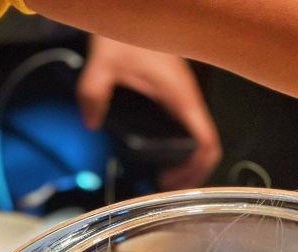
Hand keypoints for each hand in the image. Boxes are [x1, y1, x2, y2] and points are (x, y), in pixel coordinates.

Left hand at [76, 35, 221, 189]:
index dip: (195, 169)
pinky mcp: (176, 95)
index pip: (206, 142)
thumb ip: (93, 92)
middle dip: (192, 174)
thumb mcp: (104, 60)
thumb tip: (90, 124)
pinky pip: (189, 130)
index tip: (171, 182)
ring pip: (200, 140)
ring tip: (163, 179)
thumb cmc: (128, 30)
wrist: (137, 8)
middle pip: (207, 148)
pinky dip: (182, 149)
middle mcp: (188, 101)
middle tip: (163, 188)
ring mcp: (184, 98)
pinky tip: (160, 156)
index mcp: (181, 98)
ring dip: (188, 163)